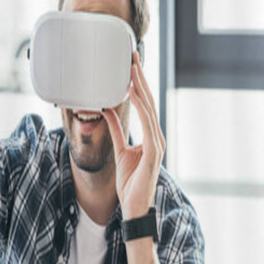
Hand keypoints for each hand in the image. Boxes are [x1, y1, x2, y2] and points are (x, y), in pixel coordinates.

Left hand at [104, 51, 164, 220]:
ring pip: (149, 110)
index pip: (145, 105)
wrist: (134, 207)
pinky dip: (142, 109)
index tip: (131, 65)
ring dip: (141, 88)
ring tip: (132, 69)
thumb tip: (106, 109)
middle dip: (140, 78)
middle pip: (149, 102)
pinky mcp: (153, 153)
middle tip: (132, 56)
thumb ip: (115, 130)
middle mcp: (157, 137)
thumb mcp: (120, 150)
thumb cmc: (130, 183)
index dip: (139, 84)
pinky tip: (134, 95)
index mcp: (151, 136)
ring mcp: (157, 144)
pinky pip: (148, 126)